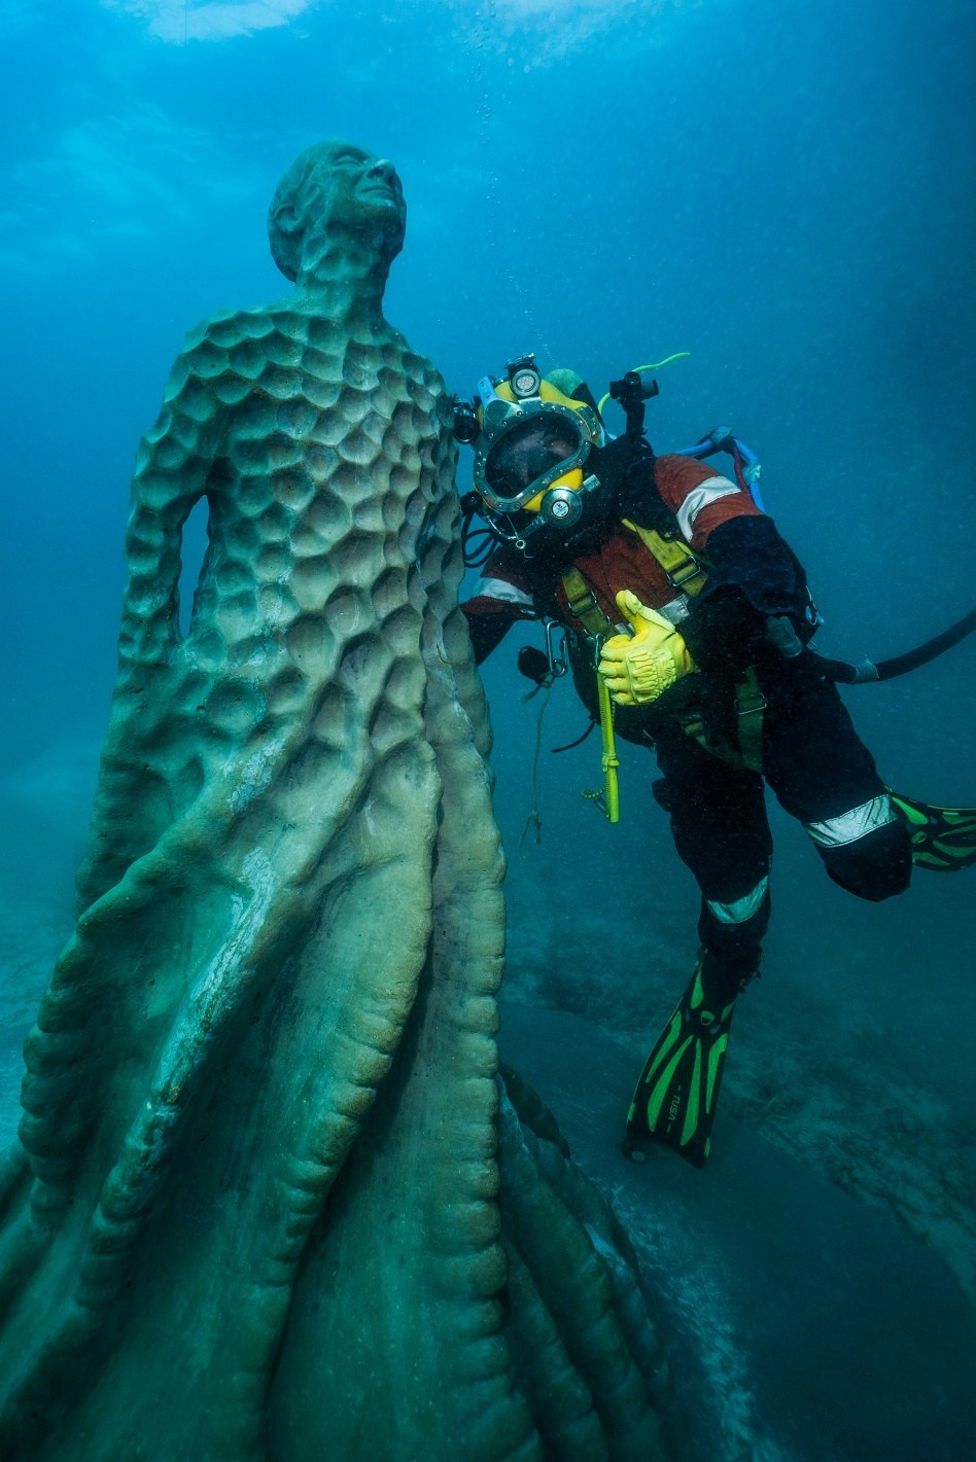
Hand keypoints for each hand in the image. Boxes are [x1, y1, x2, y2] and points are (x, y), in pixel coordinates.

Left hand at [597, 590, 696, 705]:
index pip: (605, 653)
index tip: (621, 644)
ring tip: (622, 671)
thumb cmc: (666, 639)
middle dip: (609, 662)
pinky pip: (621, 700)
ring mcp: (636, 686)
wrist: (685, 658)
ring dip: (613, 678)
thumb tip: (622, 593)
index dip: (610, 647)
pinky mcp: (642, 696)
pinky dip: (620, 694)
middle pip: (605, 669)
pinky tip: (626, 685)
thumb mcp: (649, 622)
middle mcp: (630, 672)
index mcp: (629, 654)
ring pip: (611, 685)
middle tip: (620, 658)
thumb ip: (633, 609)